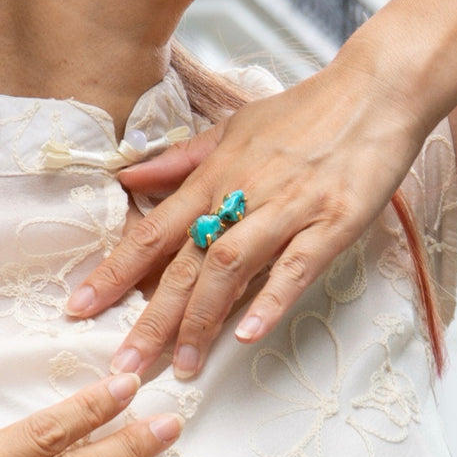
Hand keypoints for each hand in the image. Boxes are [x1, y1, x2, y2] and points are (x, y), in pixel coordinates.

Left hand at [66, 57, 428, 378]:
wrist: (377, 90)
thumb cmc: (305, 113)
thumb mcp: (233, 129)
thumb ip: (180, 161)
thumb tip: (127, 180)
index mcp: (214, 175)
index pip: (152, 231)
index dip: (114, 272)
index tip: (80, 308)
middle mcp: (243, 193)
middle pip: (186, 262)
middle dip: (152, 317)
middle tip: (126, 364)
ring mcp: (288, 208)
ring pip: (231, 266)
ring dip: (203, 319)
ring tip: (184, 365)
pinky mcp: (334, 221)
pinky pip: (296, 265)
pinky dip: (271, 299)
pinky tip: (249, 334)